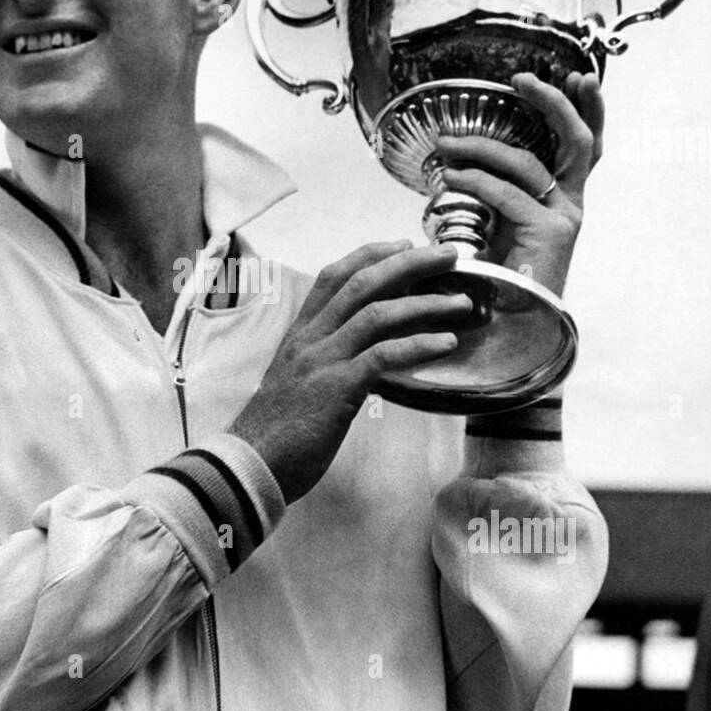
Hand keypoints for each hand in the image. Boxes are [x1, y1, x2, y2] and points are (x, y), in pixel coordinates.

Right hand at [228, 241, 472, 502]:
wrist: (249, 466)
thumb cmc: (275, 433)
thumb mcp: (296, 384)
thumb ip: (322, 363)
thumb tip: (360, 358)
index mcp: (300, 335)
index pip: (333, 277)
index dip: (370, 255)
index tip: (403, 245)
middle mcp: (310, 339)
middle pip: (362, 283)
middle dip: (409, 263)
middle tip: (448, 256)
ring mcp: (322, 361)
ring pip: (378, 314)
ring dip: (426, 304)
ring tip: (461, 303)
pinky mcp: (336, 388)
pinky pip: (383, 355)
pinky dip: (419, 345)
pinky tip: (446, 343)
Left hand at [434, 71, 603, 295]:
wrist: (507, 328)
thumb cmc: (497, 277)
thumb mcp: (498, 224)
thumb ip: (495, 192)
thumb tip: (461, 156)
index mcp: (564, 200)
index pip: (586, 147)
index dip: (587, 110)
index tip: (578, 78)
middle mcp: (571, 206)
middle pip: (579, 142)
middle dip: (556, 104)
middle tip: (524, 79)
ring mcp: (565, 219)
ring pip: (530, 163)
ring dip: (484, 146)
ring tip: (447, 143)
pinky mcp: (549, 234)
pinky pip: (508, 194)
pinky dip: (476, 179)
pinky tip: (451, 174)